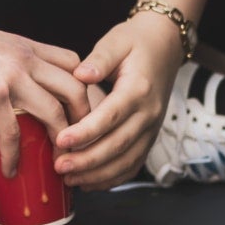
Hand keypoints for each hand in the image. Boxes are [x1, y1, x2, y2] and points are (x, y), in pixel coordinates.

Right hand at [0, 0, 82, 177]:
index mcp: (26, 47)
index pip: (73, 63)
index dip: (84, 88)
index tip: (81, 113)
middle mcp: (27, 59)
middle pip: (77, 89)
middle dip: (85, 120)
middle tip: (79, 143)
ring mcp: (13, 75)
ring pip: (56, 112)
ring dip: (61, 142)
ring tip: (58, 163)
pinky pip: (12, 131)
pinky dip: (14, 155)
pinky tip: (10, 168)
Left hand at [54, 11, 185, 189]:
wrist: (165, 46)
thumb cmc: (135, 42)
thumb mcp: (116, 40)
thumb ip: (99, 58)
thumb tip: (80, 74)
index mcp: (138, 89)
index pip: (111, 115)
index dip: (86, 131)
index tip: (61, 139)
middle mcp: (149, 114)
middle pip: (118, 144)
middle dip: (87, 160)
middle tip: (59, 166)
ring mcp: (151, 128)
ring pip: (127, 160)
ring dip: (98, 174)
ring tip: (69, 180)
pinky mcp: (149, 137)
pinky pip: (133, 164)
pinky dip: (112, 178)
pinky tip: (89, 183)